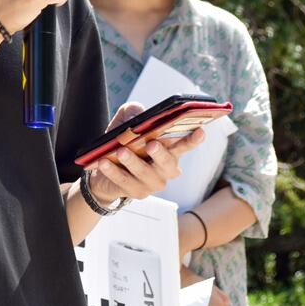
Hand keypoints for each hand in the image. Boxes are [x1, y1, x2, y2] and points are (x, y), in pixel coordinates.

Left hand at [85, 102, 203, 203]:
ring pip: (145, 173)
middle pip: (168, 163)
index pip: (184, 145)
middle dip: (161, 153)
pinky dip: (114, 172)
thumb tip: (136, 113)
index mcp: (169, 150)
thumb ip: (131, 112)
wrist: (103, 170)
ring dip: (133, 161)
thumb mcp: (124, 124)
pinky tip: (104, 162)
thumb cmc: (122, 143)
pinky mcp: (136, 193)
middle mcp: (166, 169)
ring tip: (121, 151)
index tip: (200, 130)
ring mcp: (152, 183)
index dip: (194, 139)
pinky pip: (125, 182)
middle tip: (151, 144)